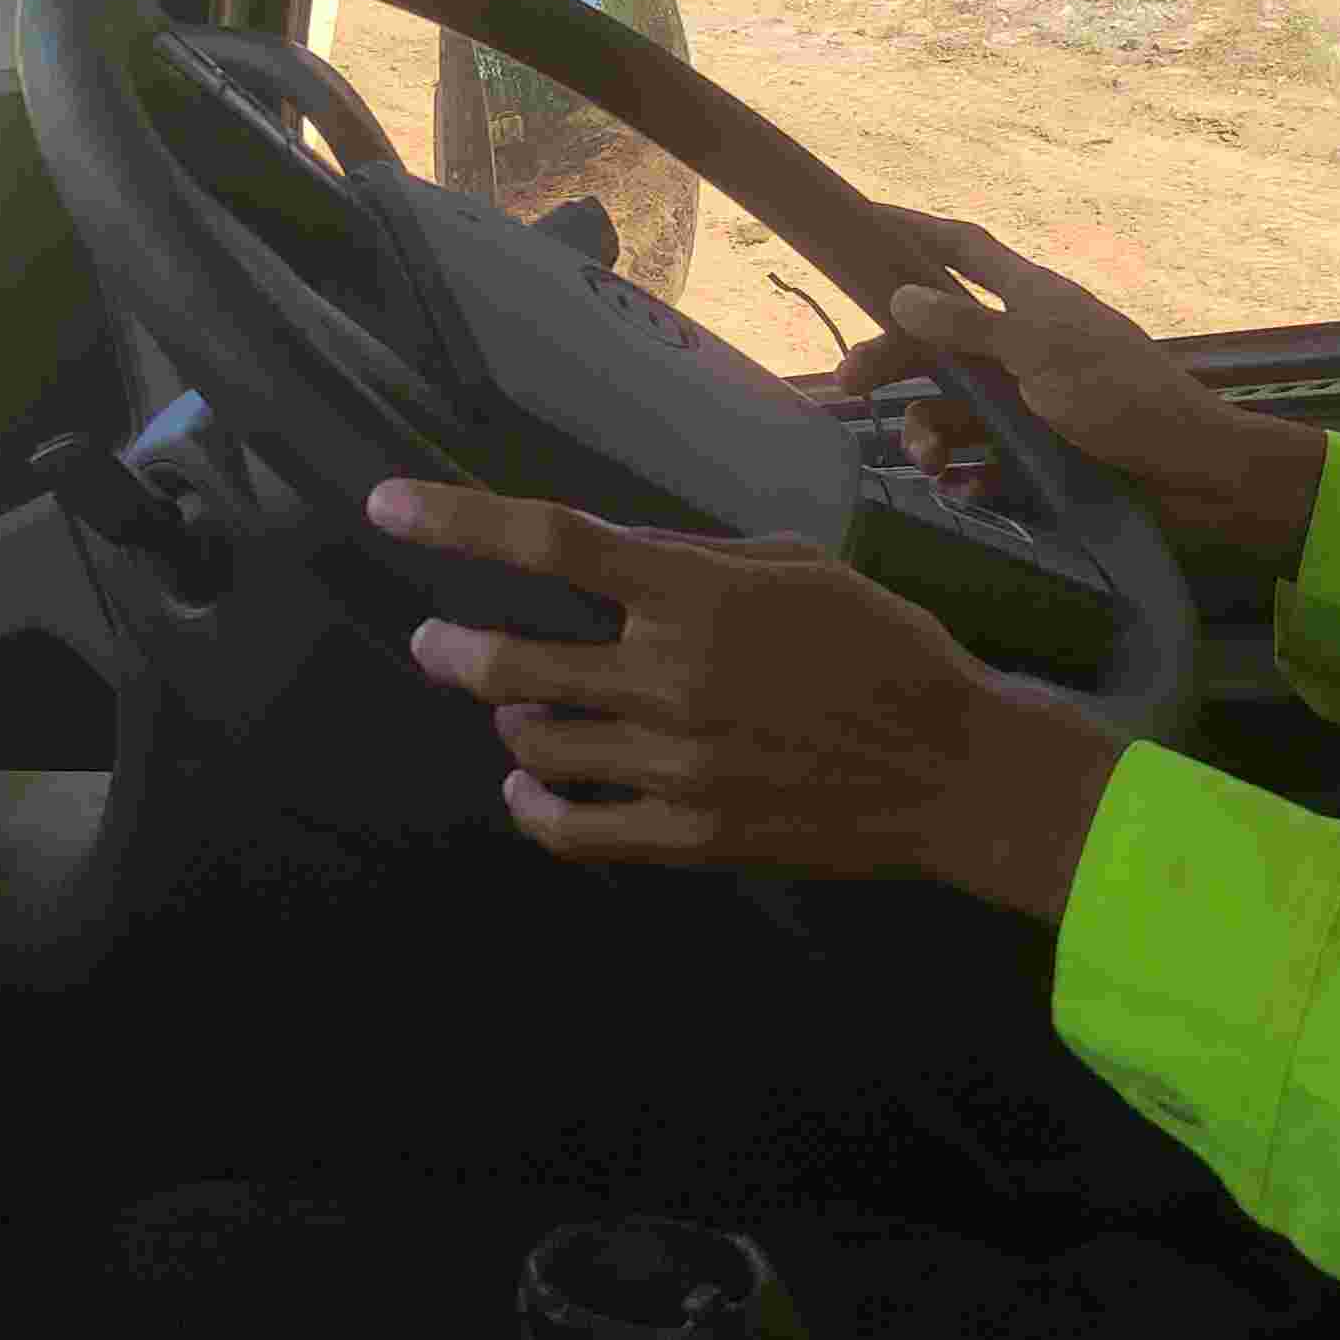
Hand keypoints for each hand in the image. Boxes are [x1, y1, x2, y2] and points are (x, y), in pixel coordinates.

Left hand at [363, 479, 1137, 919]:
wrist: (952, 767)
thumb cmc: (880, 645)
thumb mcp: (792, 565)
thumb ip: (687, 560)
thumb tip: (599, 556)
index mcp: (697, 593)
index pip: (551, 541)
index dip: (457, 521)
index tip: (386, 506)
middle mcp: (671, 675)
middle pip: (514, 659)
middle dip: (454, 647)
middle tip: (434, 639)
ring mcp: (675, 762)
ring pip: (536, 742)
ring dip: (509, 718)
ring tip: (516, 707)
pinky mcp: (688, 834)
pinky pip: (573, 829)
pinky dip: (534, 807)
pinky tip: (527, 789)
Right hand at [837, 209, 1328, 562]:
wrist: (1192, 472)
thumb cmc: (1122, 397)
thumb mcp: (1040, 353)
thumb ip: (969, 326)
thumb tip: (902, 294)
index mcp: (1030, 298)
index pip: (961, 249)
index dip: (912, 230)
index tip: (860, 220)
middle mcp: (1023, 341)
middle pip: (937, 338)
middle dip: (892, 359)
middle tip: (848, 386)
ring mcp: (1029, 396)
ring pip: (952, 404)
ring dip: (929, 432)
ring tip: (932, 464)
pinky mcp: (1039, 447)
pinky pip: (981, 455)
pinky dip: (968, 473)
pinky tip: (967, 488)